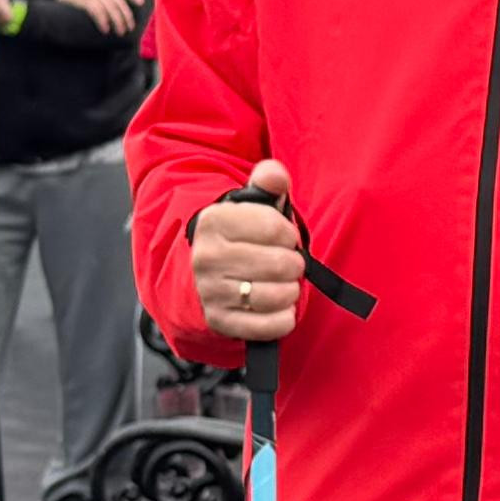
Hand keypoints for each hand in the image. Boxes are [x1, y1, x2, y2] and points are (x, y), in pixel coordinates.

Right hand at [49, 0, 142, 37]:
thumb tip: (105, 3)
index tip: (141, 2)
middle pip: (118, 0)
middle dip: (126, 14)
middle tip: (129, 28)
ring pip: (110, 6)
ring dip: (117, 20)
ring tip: (119, 32)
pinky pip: (97, 10)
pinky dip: (103, 20)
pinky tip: (105, 29)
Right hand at [191, 168, 307, 347]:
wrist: (206, 271)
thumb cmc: (240, 235)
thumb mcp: (251, 202)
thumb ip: (268, 180)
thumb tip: (275, 174)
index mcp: (214, 222)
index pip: (277, 228)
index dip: (289, 234)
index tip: (283, 237)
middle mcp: (207, 257)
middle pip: (281, 264)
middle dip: (294, 264)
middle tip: (288, 263)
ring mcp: (211, 291)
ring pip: (277, 295)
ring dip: (290, 291)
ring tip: (284, 284)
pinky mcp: (220, 321)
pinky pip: (269, 326)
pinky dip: (284, 319)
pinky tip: (281, 308)